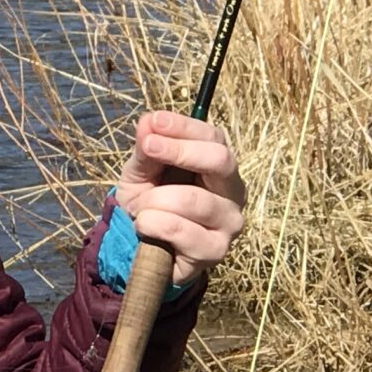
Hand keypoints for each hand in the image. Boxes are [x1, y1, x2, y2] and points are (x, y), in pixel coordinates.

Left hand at [114, 112, 246, 285]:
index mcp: (219, 165)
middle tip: (149, 147)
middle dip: (180, 151)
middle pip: (220, 160)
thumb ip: (146, 149)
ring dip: (155, 199)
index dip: (183, 127)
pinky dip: (154, 224)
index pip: (213, 137)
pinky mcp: (216, 250)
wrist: (144, 248)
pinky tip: (143, 226)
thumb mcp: (141, 172)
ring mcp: (229, 222)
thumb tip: (148, 121)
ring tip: (138, 207)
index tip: (155, 122)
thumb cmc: (150, 204)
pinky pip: (182, 230)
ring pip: (194, 199)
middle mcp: (233, 190)